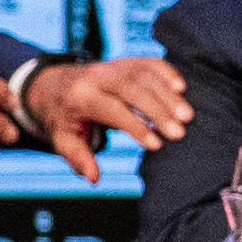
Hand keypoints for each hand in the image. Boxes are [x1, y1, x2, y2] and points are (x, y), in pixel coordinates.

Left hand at [23, 54, 192, 182]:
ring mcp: (114, 66)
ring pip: (145, 75)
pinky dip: (167, 72)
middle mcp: (98, 77)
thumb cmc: (64, 117)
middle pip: (133, 89)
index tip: (156, 145)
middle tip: (180, 132)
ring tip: (187, 115)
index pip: (112, 109)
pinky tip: (181, 87)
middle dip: (158, 110)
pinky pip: (149, 63)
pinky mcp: (126, 62)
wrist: (54, 84)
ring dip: (168, 95)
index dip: (135, 126)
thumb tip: (94, 179)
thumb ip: (78, 158)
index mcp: (81, 97)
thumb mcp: (62, 139)